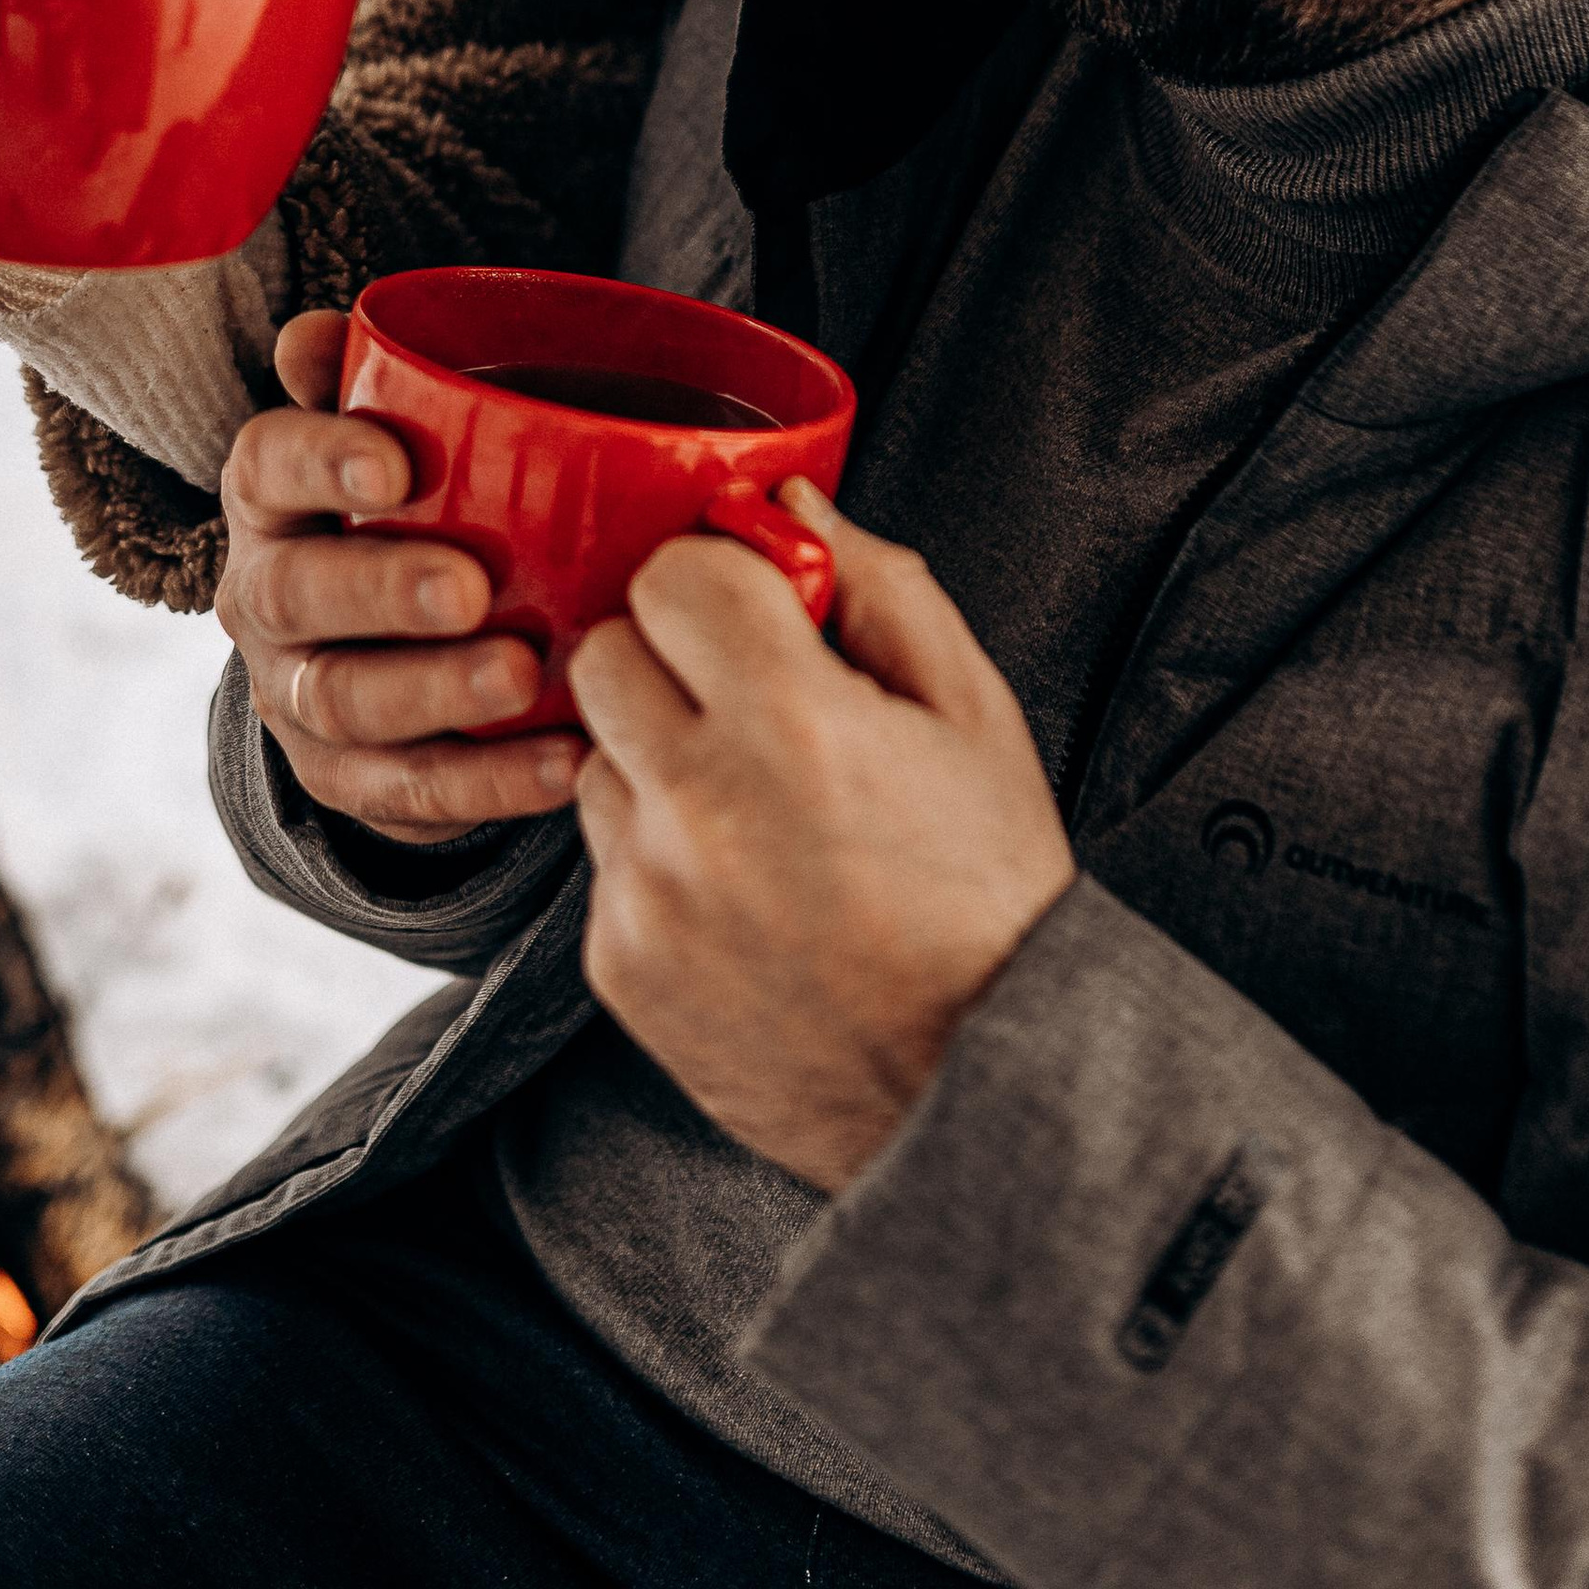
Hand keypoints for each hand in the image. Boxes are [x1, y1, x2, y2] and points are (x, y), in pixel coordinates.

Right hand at [215, 309, 586, 843]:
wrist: (370, 644)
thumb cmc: (404, 508)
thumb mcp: (387, 435)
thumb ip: (368, 377)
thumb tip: (323, 335)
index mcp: (270, 499)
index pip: (266, 466)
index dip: (322, 462)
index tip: (396, 464)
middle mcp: (263, 598)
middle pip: (296, 595)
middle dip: (382, 590)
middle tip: (471, 588)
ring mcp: (295, 698)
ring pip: (346, 701)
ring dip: (437, 691)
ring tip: (524, 674)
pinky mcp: (346, 779)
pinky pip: (408, 792)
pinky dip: (490, 782)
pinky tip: (567, 760)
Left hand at [570, 486, 1074, 1191]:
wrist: (979, 1085)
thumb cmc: (990, 896)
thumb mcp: (974, 715)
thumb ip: (877, 585)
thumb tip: (791, 502)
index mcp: (792, 725)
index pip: (672, 575)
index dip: (721, 580)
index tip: (764, 611)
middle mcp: (698, 807)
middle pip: (606, 653)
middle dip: (671, 656)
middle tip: (750, 700)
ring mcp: (647, 895)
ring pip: (599, 760)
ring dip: (659, 763)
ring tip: (758, 813)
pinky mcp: (617, 966)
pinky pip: (606, 864)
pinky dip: (660, 863)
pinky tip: (745, 893)